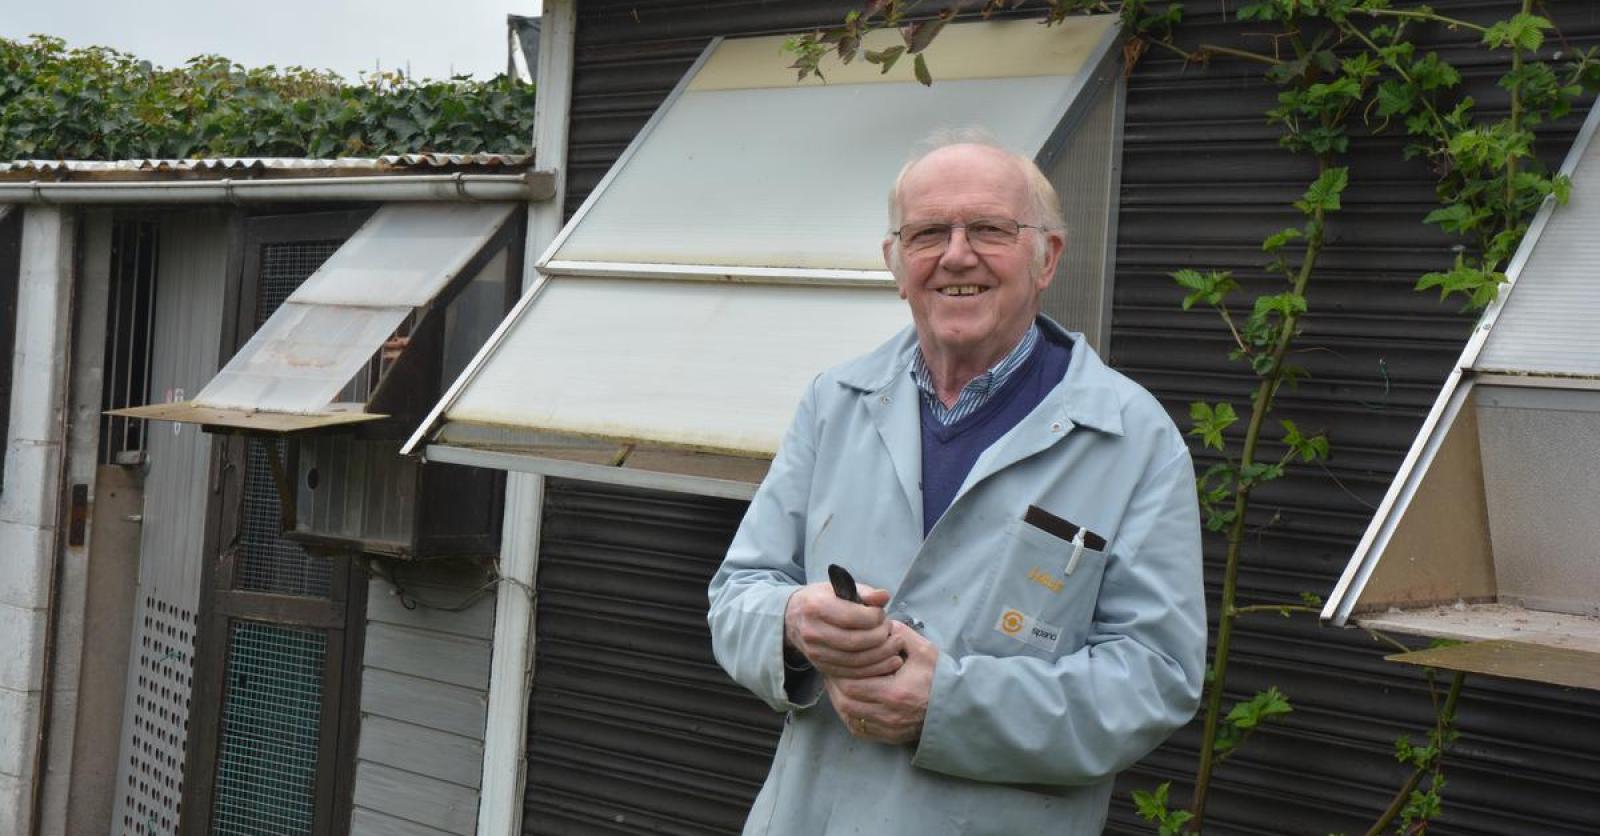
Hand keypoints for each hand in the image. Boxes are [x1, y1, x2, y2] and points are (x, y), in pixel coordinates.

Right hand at [784, 581, 903, 678]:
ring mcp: (816, 653)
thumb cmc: (822, 599)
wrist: (795, 617)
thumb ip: (865, 593)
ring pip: (855, 661)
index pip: (852, 617)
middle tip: (890, 631)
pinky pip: (851, 673)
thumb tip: (884, 596)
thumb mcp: (840, 588)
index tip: (881, 614)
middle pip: (855, 642)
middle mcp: (813, 632)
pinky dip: (872, 669)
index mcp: (816, 607)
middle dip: (880, 637)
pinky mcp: (821, 667)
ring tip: (892, 645)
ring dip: (880, 655)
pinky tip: (886, 661)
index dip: (874, 617)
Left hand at [827, 621, 936, 744]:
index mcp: (895, 692)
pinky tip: (848, 701)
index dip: (839, 673)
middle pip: (846, 701)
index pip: (853, 683)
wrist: (957, 707)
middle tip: (831, 670)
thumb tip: (878, 623)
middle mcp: (889, 714)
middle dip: (835, 685)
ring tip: (837, 683)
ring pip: (849, 716)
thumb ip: (900, 633)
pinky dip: (848, 715)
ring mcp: (888, 728)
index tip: (836, 660)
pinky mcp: (888, 736)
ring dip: (839, 700)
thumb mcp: (924, 650)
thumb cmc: (940, 678)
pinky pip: (859, 729)